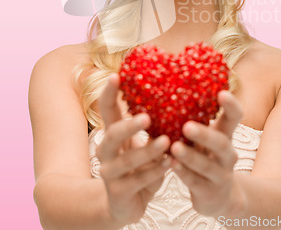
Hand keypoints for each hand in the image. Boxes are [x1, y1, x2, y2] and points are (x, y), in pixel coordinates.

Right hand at [96, 73, 170, 225]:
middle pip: (111, 134)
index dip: (109, 92)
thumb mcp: (144, 143)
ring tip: (166, 142)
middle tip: (147, 117)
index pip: (107, 108)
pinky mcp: (118, 192)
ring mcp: (109, 172)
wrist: (126, 204)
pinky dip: (154, 171)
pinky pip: (137, 180)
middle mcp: (106, 151)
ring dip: (148, 150)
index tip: (117, 75)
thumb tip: (173, 93)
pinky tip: (169, 163)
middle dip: (129, 125)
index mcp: (113, 133)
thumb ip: (152, 125)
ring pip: (126, 160)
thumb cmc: (140, 166)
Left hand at [169, 90, 243, 216]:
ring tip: (174, 147)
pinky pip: (196, 182)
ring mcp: (221, 175)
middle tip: (187, 126)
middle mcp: (227, 154)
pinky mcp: (210, 193)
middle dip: (205, 135)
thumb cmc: (205, 157)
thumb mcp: (205, 139)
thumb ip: (193, 120)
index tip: (221, 93)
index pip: (235, 117)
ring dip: (190, 156)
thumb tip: (165, 90)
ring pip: (207, 166)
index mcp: (226, 135)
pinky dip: (183, 173)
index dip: (231, 105)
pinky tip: (171, 164)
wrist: (218, 197)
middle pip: (222, 143)